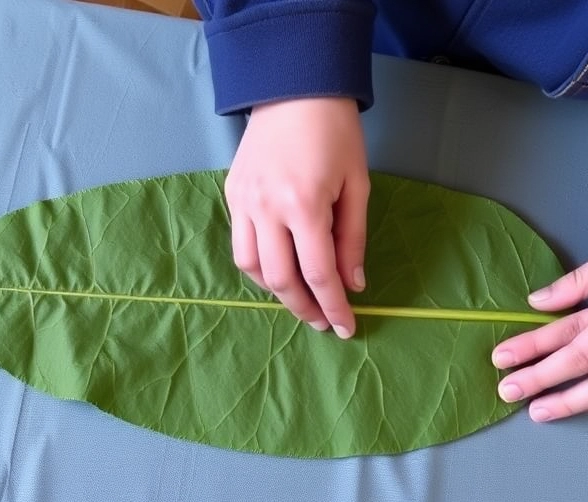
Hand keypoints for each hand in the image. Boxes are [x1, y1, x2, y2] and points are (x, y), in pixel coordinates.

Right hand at [226, 97, 368, 337]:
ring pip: (251, 268)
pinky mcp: (230, 194)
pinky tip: (280, 267)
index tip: (347, 327)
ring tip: (302, 296)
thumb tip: (352, 284)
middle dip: (304, 308)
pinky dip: (259, 265)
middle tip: (324, 322)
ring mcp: (242, 202)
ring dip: (277, 291)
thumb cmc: (336, 133)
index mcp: (304, 205)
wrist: (294, 88)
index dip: (334, 306)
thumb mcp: (357, 185)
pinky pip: (240, 244)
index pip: (318, 273)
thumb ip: (352, 239)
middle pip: (280, 280)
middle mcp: (266, 208)